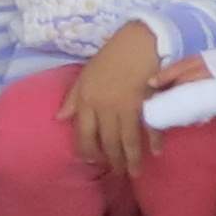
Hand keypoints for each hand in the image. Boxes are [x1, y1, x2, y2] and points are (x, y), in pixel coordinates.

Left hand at [68, 21, 162, 178]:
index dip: (87, 151)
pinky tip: (156, 152)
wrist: (139, 40)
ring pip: (128, 139)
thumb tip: (59, 118)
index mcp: (87, 101)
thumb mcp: (85, 75)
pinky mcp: (147, 102)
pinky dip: (154, 140)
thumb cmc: (111, 56)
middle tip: (117, 175)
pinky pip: (150, 126)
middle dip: (112, 161)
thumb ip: (73, 98)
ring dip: (132, 158)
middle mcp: (105, 107)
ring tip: (135, 173)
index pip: (83, 134)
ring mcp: (127, 106)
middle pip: (107, 141)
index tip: (91, 164)